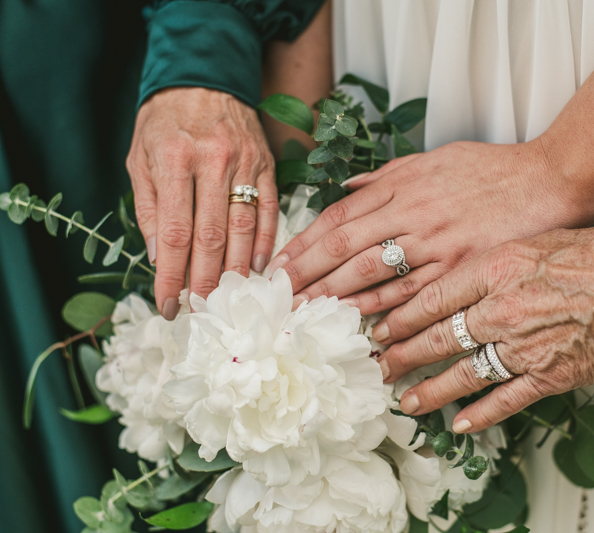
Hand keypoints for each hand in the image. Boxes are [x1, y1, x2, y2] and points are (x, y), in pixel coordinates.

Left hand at [127, 88, 277, 318]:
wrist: (204, 78)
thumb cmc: (165, 121)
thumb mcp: (140, 158)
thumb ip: (150, 207)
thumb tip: (159, 256)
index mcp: (174, 160)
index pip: (175, 233)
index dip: (172, 275)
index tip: (169, 305)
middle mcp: (213, 162)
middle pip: (211, 237)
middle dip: (204, 280)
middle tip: (200, 310)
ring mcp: (245, 164)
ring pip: (243, 228)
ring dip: (236, 269)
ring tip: (227, 298)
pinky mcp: (267, 166)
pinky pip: (268, 211)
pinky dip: (264, 242)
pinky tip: (257, 267)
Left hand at [269, 140, 586, 312]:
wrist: (549, 180)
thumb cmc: (492, 169)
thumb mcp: (435, 158)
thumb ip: (387, 174)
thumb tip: (345, 187)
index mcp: (403, 186)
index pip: (340, 218)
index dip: (305, 244)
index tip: (281, 266)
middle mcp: (413, 214)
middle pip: (347, 249)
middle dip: (310, 276)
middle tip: (282, 300)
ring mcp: (438, 245)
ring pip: (375, 277)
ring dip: (338, 300)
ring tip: (310, 318)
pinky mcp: (462, 270)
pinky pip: (415, 297)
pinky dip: (386, 315)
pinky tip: (364, 329)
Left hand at [370, 223, 593, 432]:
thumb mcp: (540, 239)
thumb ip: (498, 258)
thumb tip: (469, 272)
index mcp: (497, 268)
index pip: (431, 297)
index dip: (399, 316)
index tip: (381, 326)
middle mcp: (502, 309)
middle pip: (436, 337)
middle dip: (401, 354)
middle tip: (380, 364)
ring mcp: (523, 346)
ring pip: (461, 373)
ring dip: (429, 389)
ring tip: (405, 398)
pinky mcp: (549, 376)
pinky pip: (504, 400)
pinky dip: (480, 415)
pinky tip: (460, 423)